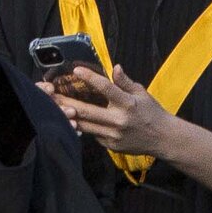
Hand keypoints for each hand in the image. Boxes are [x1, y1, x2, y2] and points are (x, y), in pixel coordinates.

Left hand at [44, 63, 182, 157]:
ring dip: (66, 115)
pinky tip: (67, 119)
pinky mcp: (110, 145)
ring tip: (51, 106)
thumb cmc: (151, 112)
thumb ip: (125, 82)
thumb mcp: (142, 94)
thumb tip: (114, 67)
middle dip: (65, 101)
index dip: (90, 78)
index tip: (76, 70)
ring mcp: (113, 135)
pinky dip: (80, 126)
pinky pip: (91, 134)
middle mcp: (119, 120)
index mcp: (128, 104)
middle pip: (87, 110)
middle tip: (48, 93)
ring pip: (84, 125)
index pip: (107, 89)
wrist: (163, 138)